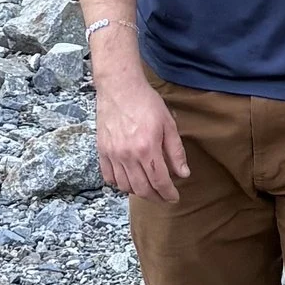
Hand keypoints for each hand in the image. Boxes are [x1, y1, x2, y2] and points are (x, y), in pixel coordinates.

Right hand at [94, 62, 188, 202]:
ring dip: (138, 192)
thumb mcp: (168, 124)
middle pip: (142, 189)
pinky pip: (109, 177)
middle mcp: (128, 155)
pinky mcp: (102, 150)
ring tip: (148, 189)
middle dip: (156, 198)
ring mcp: (113, 154)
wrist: (119, 87)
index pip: (159, 181)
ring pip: (125, 186)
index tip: (174, 197)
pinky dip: (119, 184)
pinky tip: (128, 180)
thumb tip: (183, 173)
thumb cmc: (146, 102)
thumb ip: (176, 151)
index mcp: (147, 149)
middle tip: (164, 198)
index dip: (168, 193)